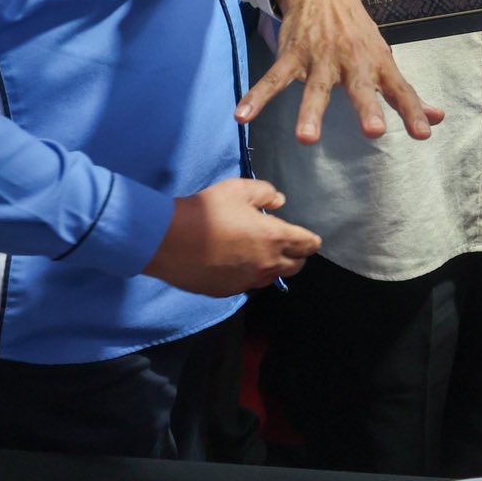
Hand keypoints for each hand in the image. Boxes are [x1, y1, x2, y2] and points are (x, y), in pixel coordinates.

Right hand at [142, 177, 321, 296]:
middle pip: (296, 266)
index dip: (311, 240)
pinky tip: (237, 263)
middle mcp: (266, 264)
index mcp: (274, 238)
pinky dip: (250, 274)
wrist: (170, 240)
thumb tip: (279, 201)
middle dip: (297, 256)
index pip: (308, 245)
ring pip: (272, 278)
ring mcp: (247, 281)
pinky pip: (248, 284)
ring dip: (273, 266)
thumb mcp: (238, 189)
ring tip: (262, 253)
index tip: (311, 239)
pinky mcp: (228, 291)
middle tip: (289, 245)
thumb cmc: (207, 210)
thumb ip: (265, 192)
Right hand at [241, 0, 445, 142]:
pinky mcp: (292, 55)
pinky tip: (242, 115)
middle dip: (366, 108)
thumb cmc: (358, 32)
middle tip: (373, 132)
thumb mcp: (385, 58)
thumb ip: (406, 93)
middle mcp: (352, 61)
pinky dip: (257, 97)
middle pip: (360, 88)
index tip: (423, 133)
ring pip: (315, 89)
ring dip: (310, 113)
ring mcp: (320, 58)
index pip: (400, 90)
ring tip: (306, 139)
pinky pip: (273, 79)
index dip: (413, 111)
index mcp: (378, 64)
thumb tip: (438, 118)